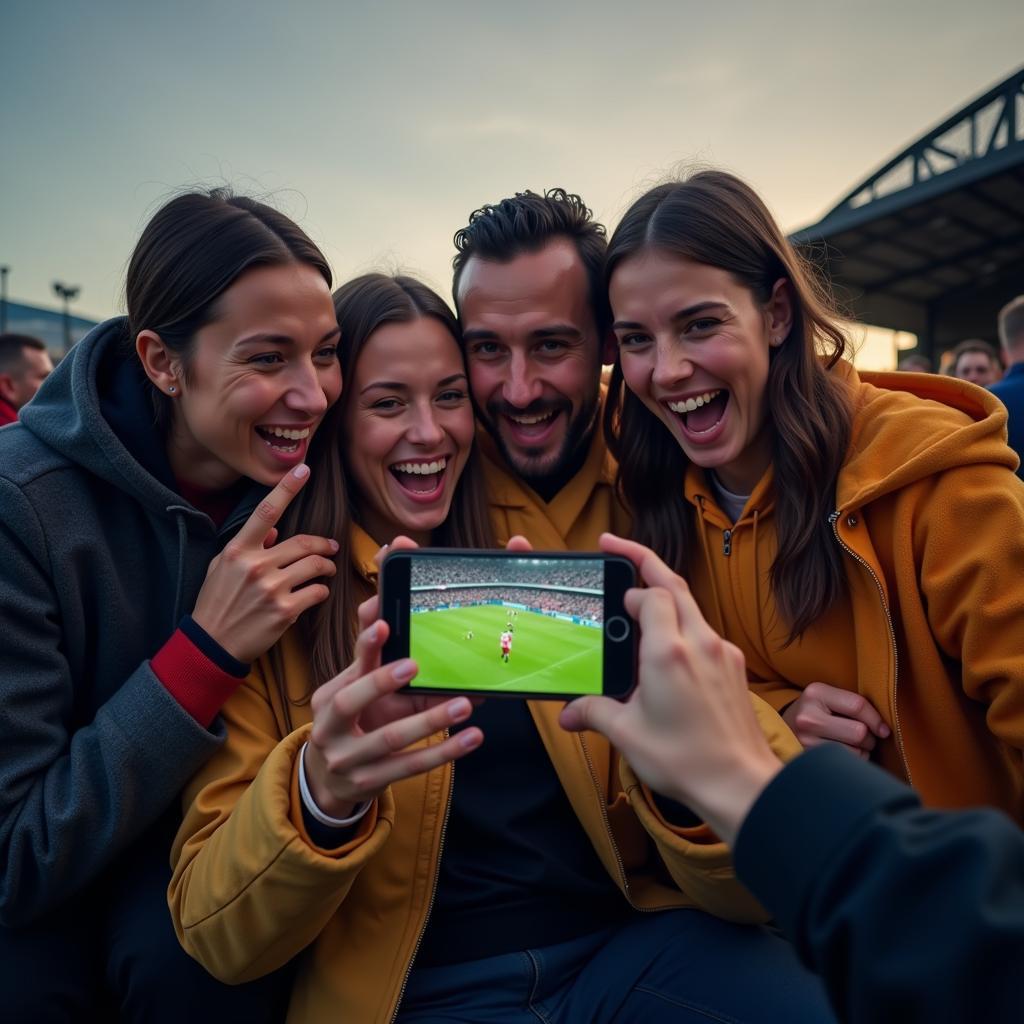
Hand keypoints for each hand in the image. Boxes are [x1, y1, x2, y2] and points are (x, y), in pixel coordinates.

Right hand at [192, 464, 337, 662]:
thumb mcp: (221, 568)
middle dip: (323, 545)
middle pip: (303, 544)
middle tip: (331, 547)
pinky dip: (321, 591)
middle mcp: (255, 566)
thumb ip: (248, 546)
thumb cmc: (216, 603)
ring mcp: (271, 589)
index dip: (286, 488)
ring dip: (327, 567)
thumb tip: (275, 529)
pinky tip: (317, 593)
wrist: (211, 644)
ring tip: (327, 570)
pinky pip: (317, 592)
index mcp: (238, 550)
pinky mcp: (284, 611)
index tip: (303, 469)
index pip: (266, 512)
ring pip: (315, 566)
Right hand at [304, 596, 482, 817]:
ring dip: (430, 721)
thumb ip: (369, 656)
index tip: (384, 626)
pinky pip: (410, 766)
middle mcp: (329, 729)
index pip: (345, 668)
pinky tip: (470, 738)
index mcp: (327, 699)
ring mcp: (347, 760)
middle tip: (415, 664)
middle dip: (381, 683)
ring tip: (464, 704)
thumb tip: (379, 606)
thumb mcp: (353, 690)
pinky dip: (443, 752)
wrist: (326, 779)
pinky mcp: (369, 782)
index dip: (364, 648)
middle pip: (351, 703)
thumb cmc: (348, 723)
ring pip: (390, 739)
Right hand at [559, 533, 781, 845]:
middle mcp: (700, 643)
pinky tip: (667, 650)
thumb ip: (594, 712)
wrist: (742, 786)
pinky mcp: (735, 669)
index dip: (629, 589)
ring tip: (640, 604)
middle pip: (675, 585)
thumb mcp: (627, 734)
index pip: (651, 594)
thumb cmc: (686, 760)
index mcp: (668, 652)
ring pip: (692, 608)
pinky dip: (683, 627)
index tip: (612, 597)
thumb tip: (568, 713)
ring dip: (665, 598)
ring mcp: (723, 654)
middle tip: (616, 548)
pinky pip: (705, 633)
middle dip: (645, 561)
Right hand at [782, 682, 889, 758]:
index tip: (883, 730)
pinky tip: (842, 754)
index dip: (877, 720)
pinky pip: (846, 764)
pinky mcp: (808, 759)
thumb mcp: (830, 699)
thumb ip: (854, 705)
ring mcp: (805, 740)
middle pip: (859, 732)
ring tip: (849, 745)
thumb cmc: (819, 713)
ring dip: (861, 751)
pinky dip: (851, 762)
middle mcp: (807, 716)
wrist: (785, 729)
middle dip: (868, 738)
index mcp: (815, 693)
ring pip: (855, 752)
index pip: (858, 706)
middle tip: (862, 737)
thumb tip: (884, 731)